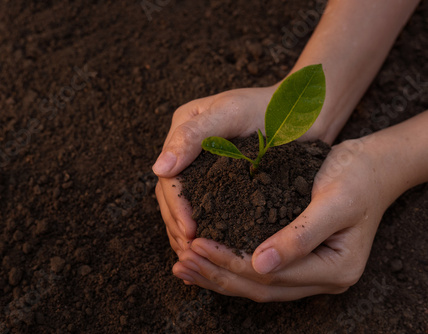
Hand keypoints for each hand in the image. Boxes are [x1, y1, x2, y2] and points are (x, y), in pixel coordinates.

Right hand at [154, 86, 327, 257]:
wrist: (304, 112)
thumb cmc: (272, 107)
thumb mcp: (231, 114)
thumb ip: (194, 136)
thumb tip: (159, 169)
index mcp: (183, 129)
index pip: (170, 177)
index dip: (176, 207)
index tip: (189, 232)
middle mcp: (188, 149)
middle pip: (172, 194)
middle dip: (178, 225)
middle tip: (190, 253)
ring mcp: (204, 165)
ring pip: (185, 204)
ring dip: (186, 231)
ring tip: (194, 257)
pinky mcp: (223, 178)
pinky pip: (206, 205)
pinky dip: (204, 227)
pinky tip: (207, 248)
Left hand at [171, 138, 392, 299]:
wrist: (373, 167)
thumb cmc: (356, 177)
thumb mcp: (333, 201)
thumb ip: (300, 236)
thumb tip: (259, 265)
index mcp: (335, 269)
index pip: (271, 276)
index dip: (230, 262)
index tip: (197, 245)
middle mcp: (323, 279)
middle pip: (260, 287)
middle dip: (217, 274)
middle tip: (182, 260)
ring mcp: (311, 274)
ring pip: (257, 285)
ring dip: (219, 276)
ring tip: (184, 266)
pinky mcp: (299, 261)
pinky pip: (261, 272)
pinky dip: (231, 268)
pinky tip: (206, 261)